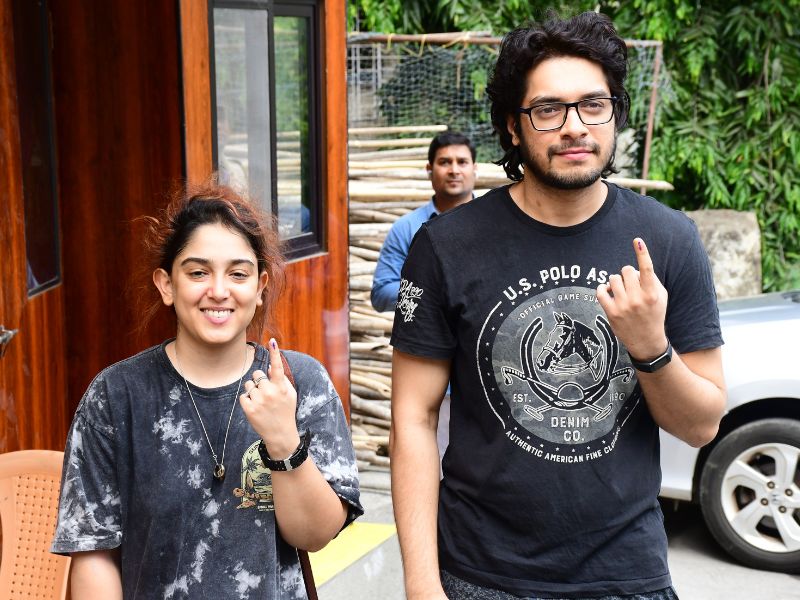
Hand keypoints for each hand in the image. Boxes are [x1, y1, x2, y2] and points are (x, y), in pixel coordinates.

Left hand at [240, 338, 299, 457]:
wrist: (280, 434)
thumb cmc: (286, 411)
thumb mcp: (289, 394)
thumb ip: (281, 379)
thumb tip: (269, 366)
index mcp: (281, 387)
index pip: (278, 367)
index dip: (274, 354)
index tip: (272, 342)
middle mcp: (270, 392)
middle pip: (257, 375)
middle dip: (259, 381)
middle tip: (266, 393)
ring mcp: (259, 401)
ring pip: (249, 385)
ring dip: (253, 391)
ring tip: (261, 402)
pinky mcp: (249, 409)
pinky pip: (243, 396)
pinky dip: (248, 400)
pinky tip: (256, 408)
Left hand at [596, 238, 668, 360]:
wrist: (647, 341)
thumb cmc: (654, 314)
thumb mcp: (660, 296)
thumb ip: (651, 279)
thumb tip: (635, 266)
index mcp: (652, 293)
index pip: (646, 269)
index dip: (642, 253)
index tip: (637, 240)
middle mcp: (638, 299)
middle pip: (626, 270)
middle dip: (627, 274)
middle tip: (631, 284)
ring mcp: (623, 306)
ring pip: (612, 278)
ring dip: (616, 281)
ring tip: (621, 290)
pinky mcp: (611, 312)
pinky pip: (601, 290)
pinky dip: (603, 288)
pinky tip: (608, 291)